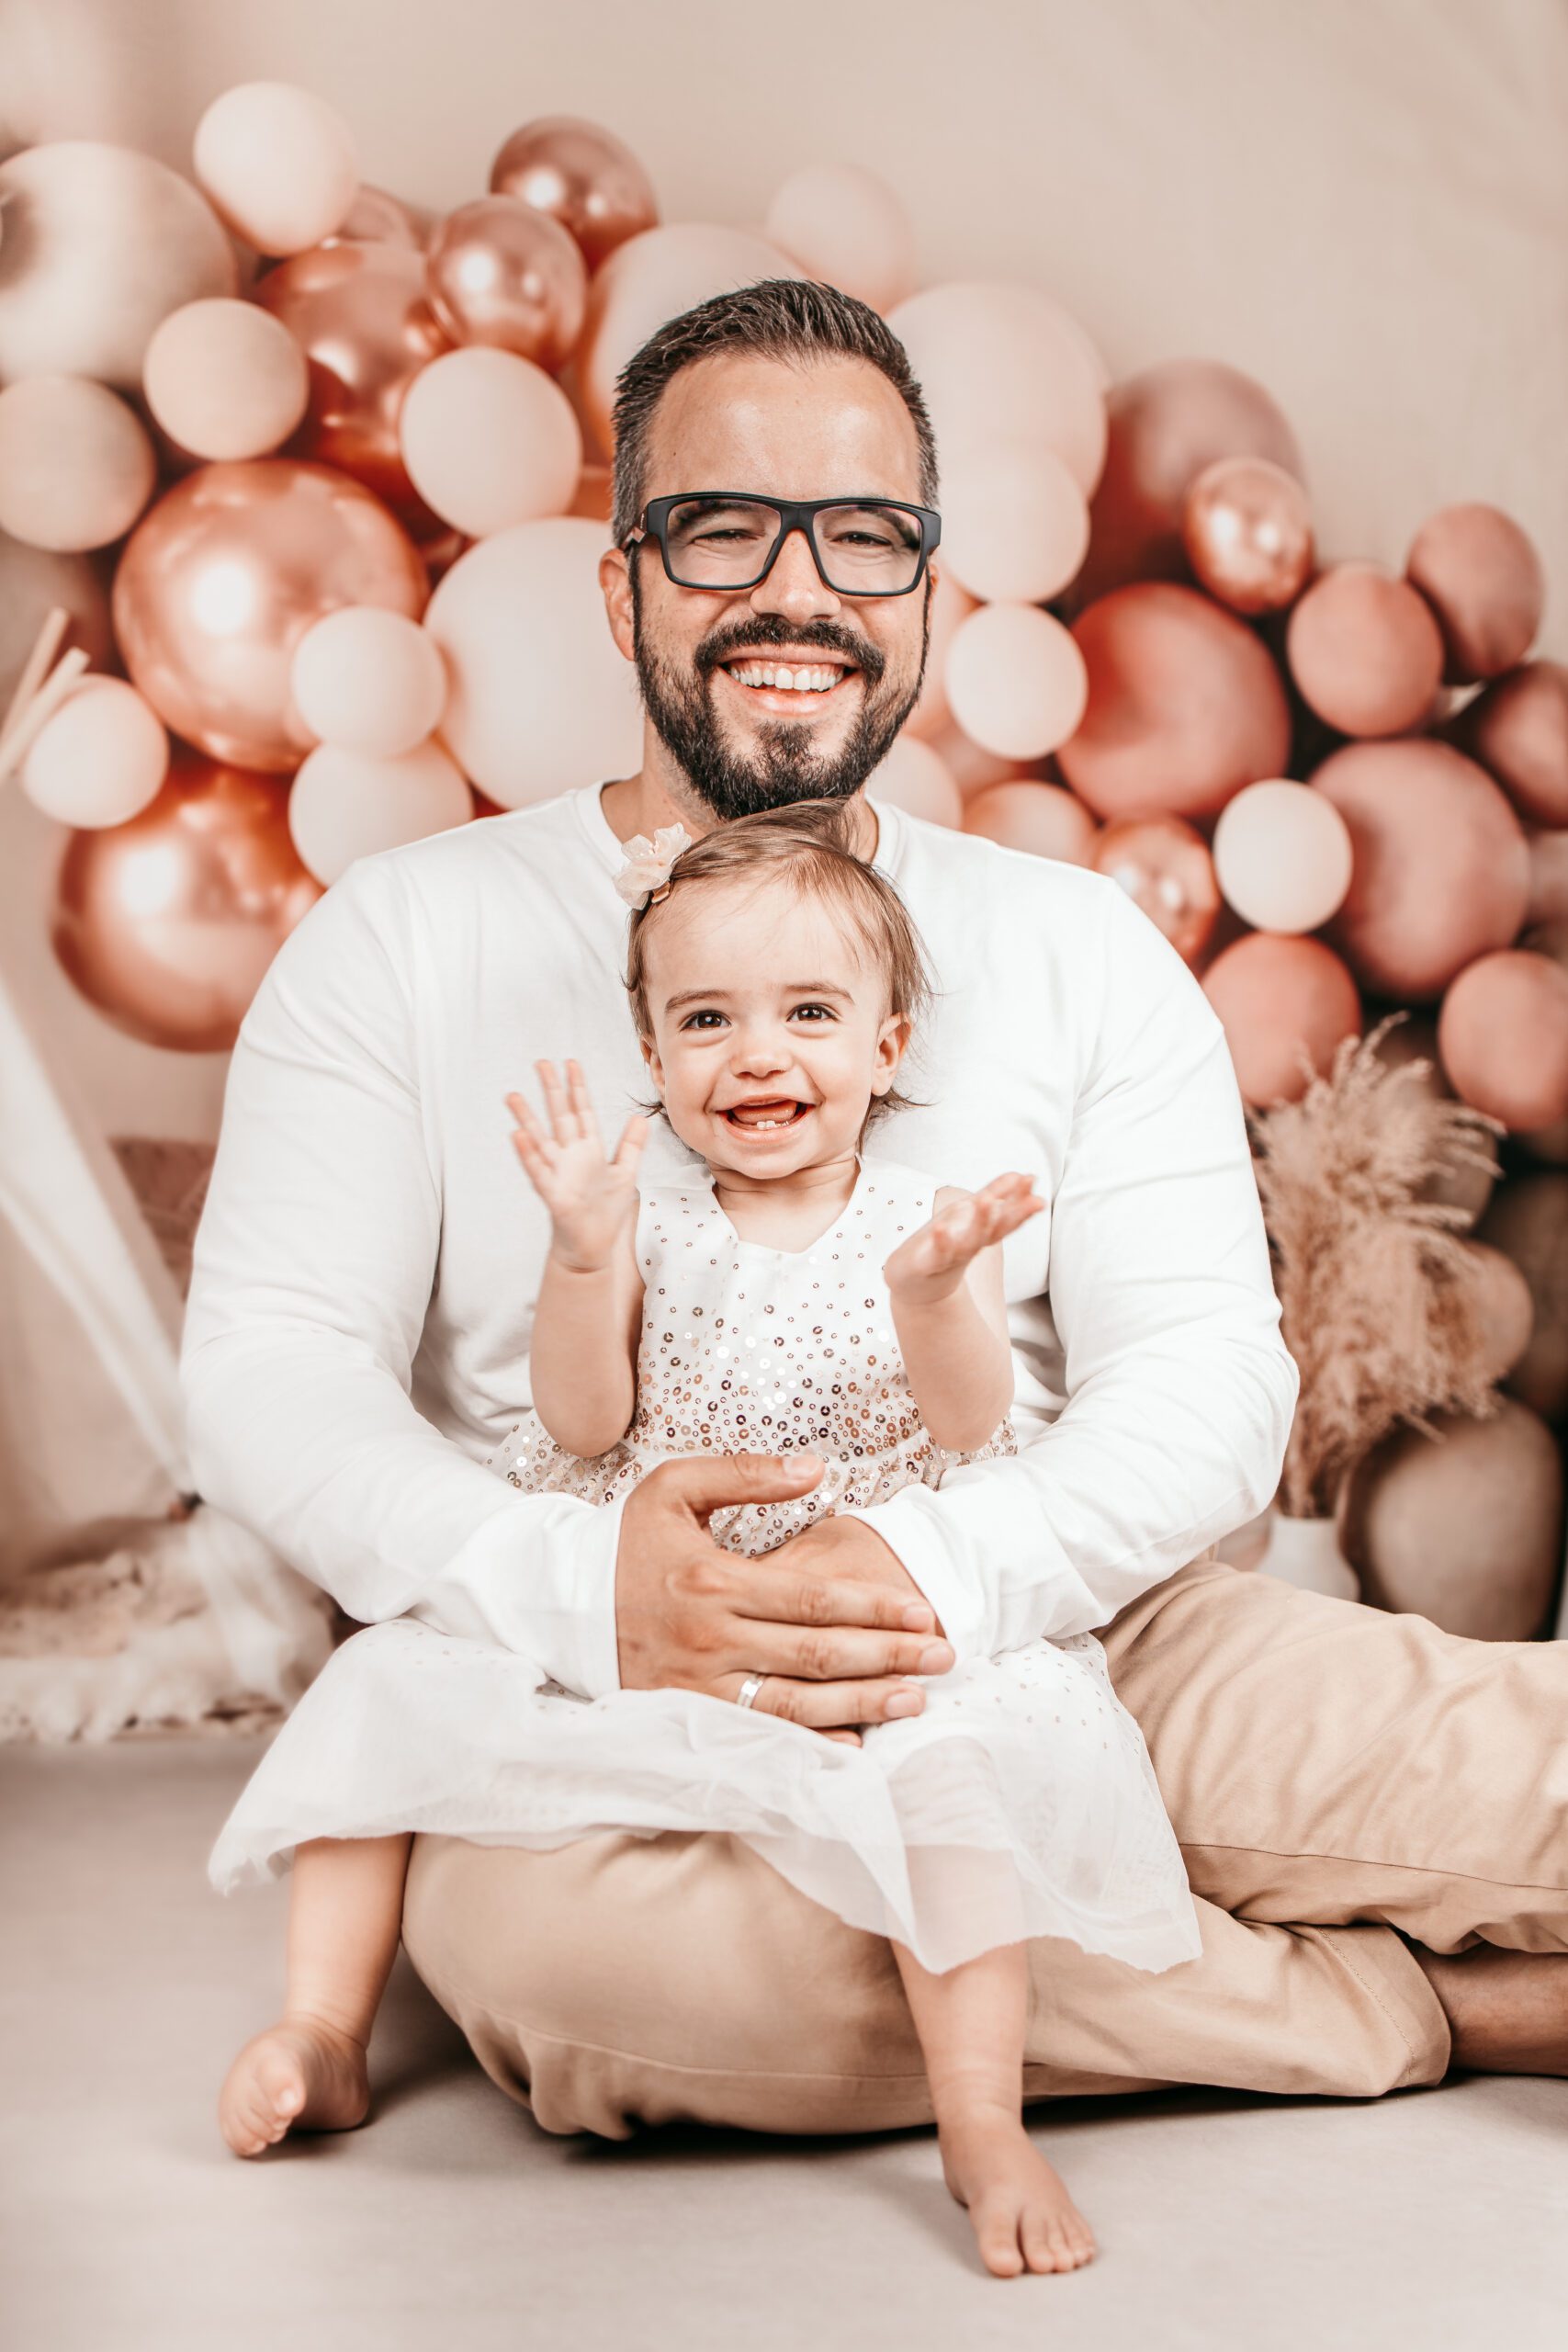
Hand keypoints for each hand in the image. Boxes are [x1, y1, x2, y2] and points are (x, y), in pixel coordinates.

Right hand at [506, 1059, 646, 1271]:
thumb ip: (631, 1146)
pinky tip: (518, 1135)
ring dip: (527, 1118)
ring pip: (540, 1140)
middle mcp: (570, 1158)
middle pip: (559, 1118)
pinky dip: (528, 1154)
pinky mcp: (553, 1195)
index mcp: (589, 1150)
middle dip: (551, 1090)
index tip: (571, 1063)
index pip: (582, 1112)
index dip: (577, 1088)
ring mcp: (559, 1174)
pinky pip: (538, 1171)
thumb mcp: (625, 1175)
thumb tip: (640, 1118)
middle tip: (540, 1063)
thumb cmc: (605, 1213)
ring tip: (513, 1095)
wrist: (593, 1247)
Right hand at [614, 1454, 955, 1745]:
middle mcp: (709, 1640)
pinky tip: (856, 1742)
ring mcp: (697, 1688)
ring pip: (796, 1705)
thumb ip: (745, 1472)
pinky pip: (760, 1738)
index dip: (874, 1609)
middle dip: (888, 1656)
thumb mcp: (673, 1488)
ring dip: (863, 1705)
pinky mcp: (686, 1718)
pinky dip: (811, 1745)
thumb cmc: (624, 1543)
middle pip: (816, 1656)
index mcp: (713, 1582)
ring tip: (915, 1699)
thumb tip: (816, 1468)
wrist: (558, 1605)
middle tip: (944, 1656)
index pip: (813, 1601)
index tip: (922, 1612)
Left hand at [882, 1171, 1043, 1305]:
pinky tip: (941, 1228)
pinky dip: (941, 1242)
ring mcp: (953, 1255)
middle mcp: (973, 1243)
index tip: (1032, 1180)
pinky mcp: (932, 1263)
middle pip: (998, 1229)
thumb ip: (997, 1194)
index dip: (1021, 1199)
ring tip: (988, 1200)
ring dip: (981, 1222)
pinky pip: (938, 1253)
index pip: (1008, 1215)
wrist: (918, 1279)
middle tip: (1033, 1198)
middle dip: (1015, 1213)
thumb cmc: (948, 1244)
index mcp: (983, 1230)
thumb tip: (1019, 1174)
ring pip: (971, 1240)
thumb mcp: (972, 1214)